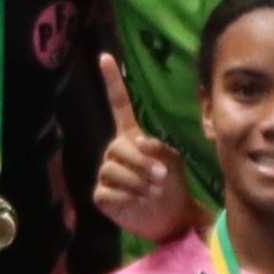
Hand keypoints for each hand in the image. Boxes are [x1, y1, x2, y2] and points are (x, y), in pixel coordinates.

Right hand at [89, 61, 191, 243]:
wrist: (170, 217)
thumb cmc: (172, 184)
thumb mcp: (172, 159)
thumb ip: (156, 147)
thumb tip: (136, 142)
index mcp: (132, 136)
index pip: (118, 104)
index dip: (112, 82)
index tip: (104, 57)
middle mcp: (115, 151)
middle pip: (118, 147)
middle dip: (141, 163)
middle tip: (161, 178)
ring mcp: (106, 173)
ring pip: (113, 170)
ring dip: (138, 182)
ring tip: (153, 192)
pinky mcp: (101, 194)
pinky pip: (108, 191)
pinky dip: (127, 197)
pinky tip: (137, 201)